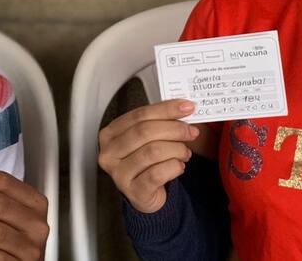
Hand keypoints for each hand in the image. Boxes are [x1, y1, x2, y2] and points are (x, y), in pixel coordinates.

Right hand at [97, 99, 197, 213]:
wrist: (144, 193)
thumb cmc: (146, 162)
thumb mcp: (148, 139)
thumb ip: (161, 122)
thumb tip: (184, 108)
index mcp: (111, 133)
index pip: (139, 115)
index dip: (165, 109)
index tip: (187, 107)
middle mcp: (110, 153)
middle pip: (144, 131)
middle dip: (174, 129)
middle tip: (191, 131)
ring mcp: (119, 173)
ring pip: (153, 152)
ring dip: (176, 149)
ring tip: (185, 152)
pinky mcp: (132, 191)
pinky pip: (157, 174)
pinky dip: (174, 167)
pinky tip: (179, 166)